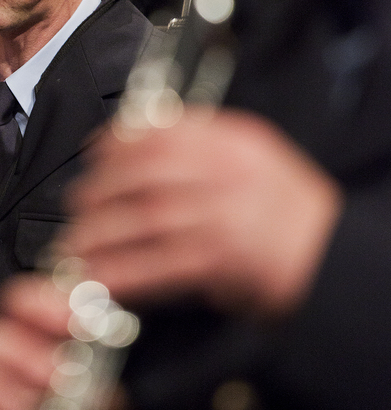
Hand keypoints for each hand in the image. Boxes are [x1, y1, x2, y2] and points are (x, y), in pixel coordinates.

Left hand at [64, 107, 342, 314]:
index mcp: (235, 141)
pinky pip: (157, 264)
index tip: (94, 151)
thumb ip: (206, 151)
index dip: (117, 140)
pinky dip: (123, 272)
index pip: (160, 130)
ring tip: (77, 246)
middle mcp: (226, 172)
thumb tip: (143, 153)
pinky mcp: (221, 259)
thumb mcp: (257, 160)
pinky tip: (102, 279)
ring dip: (101, 235)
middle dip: (100, 190)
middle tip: (77, 204)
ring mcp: (223, 214)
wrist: (333, 257)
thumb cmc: (294, 215)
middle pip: (142, 173)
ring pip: (142, 219)